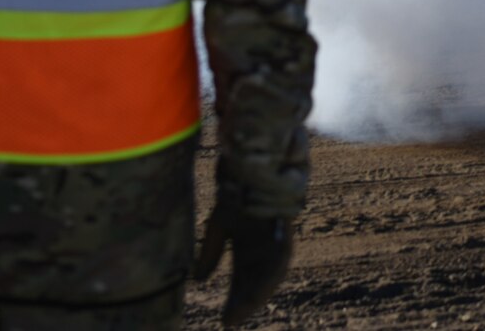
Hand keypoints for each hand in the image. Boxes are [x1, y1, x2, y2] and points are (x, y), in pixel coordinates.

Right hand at [194, 198, 293, 327]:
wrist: (249, 169)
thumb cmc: (235, 196)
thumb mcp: (218, 228)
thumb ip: (211, 253)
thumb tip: (198, 280)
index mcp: (249, 252)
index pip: (243, 283)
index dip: (235, 301)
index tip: (225, 319)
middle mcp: (264, 250)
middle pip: (257, 284)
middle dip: (245, 303)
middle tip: (232, 319)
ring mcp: (276, 241)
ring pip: (272, 275)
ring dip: (258, 294)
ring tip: (243, 309)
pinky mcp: (286, 230)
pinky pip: (282, 256)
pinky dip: (272, 273)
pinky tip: (261, 287)